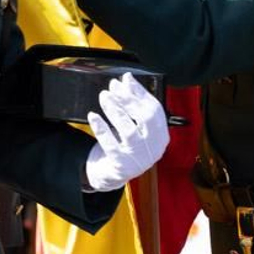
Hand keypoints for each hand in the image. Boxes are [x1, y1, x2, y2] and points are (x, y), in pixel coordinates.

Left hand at [83, 74, 169, 190]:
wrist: (111, 174)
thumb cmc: (123, 145)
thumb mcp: (132, 125)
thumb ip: (132, 105)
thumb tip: (127, 79)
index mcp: (161, 136)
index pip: (155, 110)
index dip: (140, 92)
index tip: (127, 79)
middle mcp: (154, 149)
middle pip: (145, 119)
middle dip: (129, 99)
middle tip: (113, 86)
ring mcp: (139, 159)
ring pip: (129, 131)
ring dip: (115, 110)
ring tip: (104, 96)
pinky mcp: (122, 166)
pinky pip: (111, 145)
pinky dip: (101, 128)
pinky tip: (93, 116)